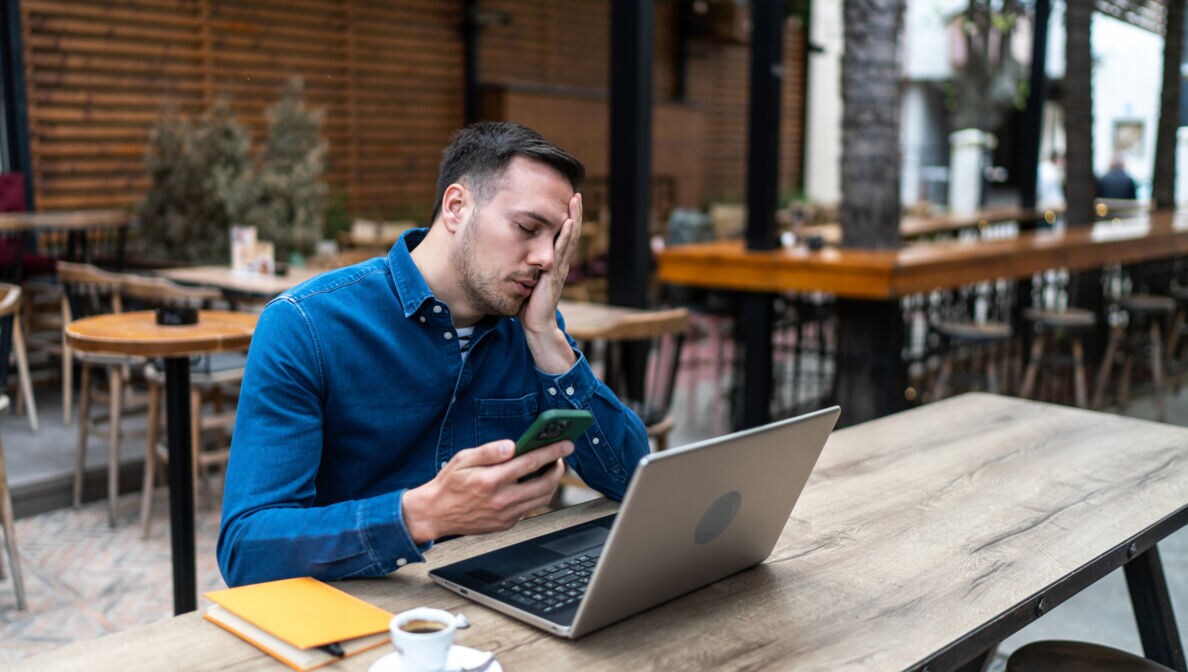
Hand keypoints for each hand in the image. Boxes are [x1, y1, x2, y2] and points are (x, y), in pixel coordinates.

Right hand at [402, 439, 573, 543]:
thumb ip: (489, 451)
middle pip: (545, 484)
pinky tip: (531, 484)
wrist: (436, 513)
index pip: (531, 462)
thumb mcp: (464, 459)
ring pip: (541, 499)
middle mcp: (501, 500)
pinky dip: (535, 495)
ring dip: (551, 483)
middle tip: (560, 458)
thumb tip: (512, 446)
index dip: (552, 452)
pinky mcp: (505, 524)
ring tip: (549, 470)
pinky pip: (528, 508)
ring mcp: (505, 515)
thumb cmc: (449, 484)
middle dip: (558, 469)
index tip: (566, 444)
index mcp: (491, 480)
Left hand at [520, 193, 581, 373]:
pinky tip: (568, 222)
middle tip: (577, 194)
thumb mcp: (527, 281)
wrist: (536, 325)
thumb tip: (511, 256)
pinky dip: (566, 236)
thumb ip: (525, 268)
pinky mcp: (555, 274)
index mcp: (553, 263)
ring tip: (576, 200)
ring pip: (569, 238)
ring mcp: (559, 267)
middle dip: (574, 213)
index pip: (562, 236)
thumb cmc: (530, 306)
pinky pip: (561, 251)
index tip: (566, 200)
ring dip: (573, 218)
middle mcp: (560, 263)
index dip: (566, 218)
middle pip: (569, 232)